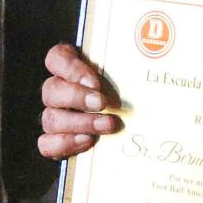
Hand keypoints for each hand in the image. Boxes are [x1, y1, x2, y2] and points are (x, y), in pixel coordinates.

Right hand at [38, 42, 122, 159]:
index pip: (56, 58)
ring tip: (107, 125)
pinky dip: (65, 144)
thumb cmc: (129, 95)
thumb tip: (155, 60)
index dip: (71, 68)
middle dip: (77, 97)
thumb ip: (131, 67)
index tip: (94, 80)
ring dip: (80, 123)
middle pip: (51, 89)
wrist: (132, 129)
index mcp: (71, 68)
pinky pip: (47, 144)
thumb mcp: (129, 77)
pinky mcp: (56, 141)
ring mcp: (55, 117)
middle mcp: (59, 91)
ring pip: (51, 118)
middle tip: (102, 103)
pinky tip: (88, 141)